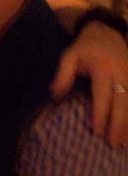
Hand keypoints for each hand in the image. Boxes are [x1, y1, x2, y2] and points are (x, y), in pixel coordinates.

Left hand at [50, 22, 127, 147]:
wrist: (106, 31)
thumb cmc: (84, 47)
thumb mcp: (68, 56)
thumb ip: (62, 75)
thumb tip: (54, 95)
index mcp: (103, 69)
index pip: (102, 96)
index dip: (100, 114)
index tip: (96, 131)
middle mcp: (121, 73)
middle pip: (122, 103)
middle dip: (118, 125)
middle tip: (113, 144)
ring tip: (124, 143)